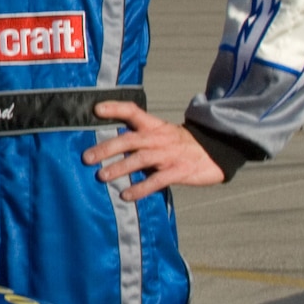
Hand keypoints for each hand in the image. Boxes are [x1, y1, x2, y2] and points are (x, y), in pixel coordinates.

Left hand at [81, 102, 224, 201]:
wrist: (216, 152)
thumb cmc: (179, 144)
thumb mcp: (161, 132)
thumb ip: (139, 135)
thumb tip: (106, 144)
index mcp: (154, 126)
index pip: (133, 111)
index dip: (115, 108)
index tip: (96, 109)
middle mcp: (159, 138)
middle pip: (130, 140)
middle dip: (107, 148)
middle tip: (87, 157)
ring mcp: (169, 155)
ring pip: (141, 159)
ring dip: (120, 168)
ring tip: (102, 176)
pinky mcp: (179, 171)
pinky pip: (157, 180)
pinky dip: (141, 188)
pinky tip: (126, 195)